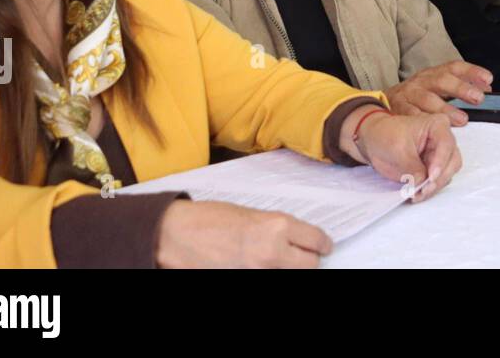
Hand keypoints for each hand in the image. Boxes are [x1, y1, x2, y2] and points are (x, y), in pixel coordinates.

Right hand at [155, 199, 332, 268]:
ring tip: (274, 260)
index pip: (316, 241)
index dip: (322, 244)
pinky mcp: (244, 282)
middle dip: (308, 260)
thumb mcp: (253, 215)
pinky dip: (268, 274)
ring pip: (291, 275)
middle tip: (302, 256)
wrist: (177, 235)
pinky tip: (258, 266)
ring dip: (288, 269)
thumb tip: (297, 239)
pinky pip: (268, 279)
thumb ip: (278, 229)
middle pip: (310, 265)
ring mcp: (258, 273)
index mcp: (277, 226)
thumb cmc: (211, 219)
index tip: (323, 246)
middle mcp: (273, 253)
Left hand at [352, 110, 461, 202]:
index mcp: (437, 125)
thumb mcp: (398, 149)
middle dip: (440, 178)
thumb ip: (413, 167)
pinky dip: (429, 190)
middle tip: (425, 189)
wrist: (373, 142)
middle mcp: (442, 140)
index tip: (431, 177)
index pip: (446, 144)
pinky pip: (437, 182)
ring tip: (417, 193)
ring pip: (447, 174)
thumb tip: (423, 183)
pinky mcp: (432, 168)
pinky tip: (416, 193)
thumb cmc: (385, 135)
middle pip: (452, 161)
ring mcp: (438, 155)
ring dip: (434, 186)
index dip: (441, 161)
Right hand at [385, 61, 493, 126]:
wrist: (382, 103)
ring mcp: (409, 94)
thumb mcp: (437, 88)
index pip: (454, 67)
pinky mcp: (399, 109)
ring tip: (462, 119)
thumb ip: (460, 88)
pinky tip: (434, 126)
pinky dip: (423, 121)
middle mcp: (422, 81)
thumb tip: (486, 89)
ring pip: (428, 99)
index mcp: (434, 73)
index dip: (472, 72)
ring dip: (446, 109)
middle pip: (442, 80)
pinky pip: (412, 115)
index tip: (488, 79)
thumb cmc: (417, 97)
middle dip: (461, 88)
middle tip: (478, 98)